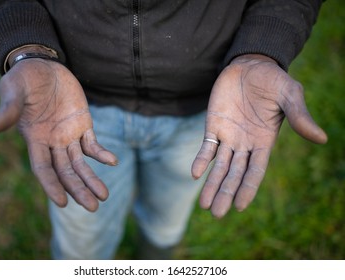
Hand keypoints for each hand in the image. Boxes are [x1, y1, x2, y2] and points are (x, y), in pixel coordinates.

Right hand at [0, 58, 117, 211]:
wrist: (43, 66)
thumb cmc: (24, 78)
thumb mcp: (14, 90)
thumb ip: (8, 110)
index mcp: (34, 138)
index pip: (43, 168)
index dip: (51, 185)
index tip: (62, 203)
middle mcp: (52, 142)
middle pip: (66, 172)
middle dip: (78, 189)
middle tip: (93, 207)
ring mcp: (69, 135)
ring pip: (81, 163)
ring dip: (91, 179)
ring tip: (103, 196)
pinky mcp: (83, 124)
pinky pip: (93, 144)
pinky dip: (102, 154)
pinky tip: (113, 161)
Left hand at [191, 54, 326, 218]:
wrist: (250, 65)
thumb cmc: (273, 81)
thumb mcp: (290, 95)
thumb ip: (299, 116)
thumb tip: (321, 139)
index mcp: (264, 142)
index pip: (255, 171)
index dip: (247, 188)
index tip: (240, 207)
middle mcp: (245, 144)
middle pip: (234, 174)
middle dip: (226, 193)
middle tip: (217, 214)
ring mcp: (228, 136)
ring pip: (218, 166)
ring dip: (211, 184)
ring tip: (205, 204)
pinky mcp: (213, 126)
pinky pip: (206, 147)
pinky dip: (200, 160)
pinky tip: (194, 173)